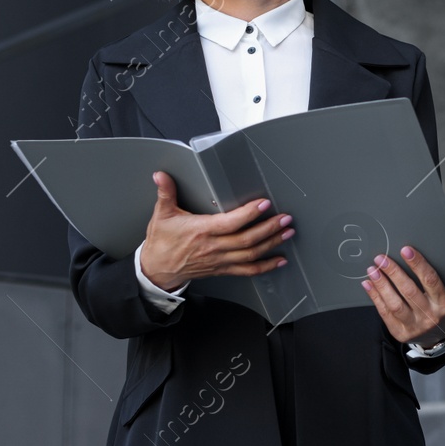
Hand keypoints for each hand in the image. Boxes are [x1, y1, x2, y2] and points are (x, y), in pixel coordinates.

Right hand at [139, 171, 293, 290]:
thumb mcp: (162, 215)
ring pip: (251, 254)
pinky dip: (265, 266)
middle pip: (247, 239)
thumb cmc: (161, 243)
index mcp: (201, 231)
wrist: (157, 269)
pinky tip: (278, 260)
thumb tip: (161, 175)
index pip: (230, 222)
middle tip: (285, 218)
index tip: (264, 203)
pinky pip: (247, 270)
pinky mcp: (222, 269)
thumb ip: (165, 193)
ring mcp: (220, 260)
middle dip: (269, 228)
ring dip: (272, 243)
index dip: (249, 213)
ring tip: (287, 233)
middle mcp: (214, 247)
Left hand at [363, 246, 444, 346]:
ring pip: (395, 304)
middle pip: (409, 291)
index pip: (430, 280)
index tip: (406, 250)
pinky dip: (375, 297)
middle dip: (393, 272)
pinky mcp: (400, 333)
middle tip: (382, 259)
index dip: (417, 264)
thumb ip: (429, 280)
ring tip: (373, 270)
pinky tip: (369, 285)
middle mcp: (430, 316)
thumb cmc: (439, 308)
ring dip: (381, 285)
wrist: (439, 336)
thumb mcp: (443, 294)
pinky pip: (385, 313)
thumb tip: (408, 256)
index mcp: (444, 303)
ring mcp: (414, 326)